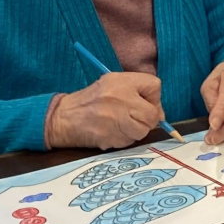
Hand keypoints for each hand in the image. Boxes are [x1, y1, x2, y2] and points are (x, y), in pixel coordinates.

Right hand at [48, 72, 162, 148]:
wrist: (63, 117)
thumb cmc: (91, 100)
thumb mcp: (113, 84)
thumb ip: (138, 92)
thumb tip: (160, 115)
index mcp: (121, 81)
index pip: (154, 86)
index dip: (153, 98)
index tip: (144, 103)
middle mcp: (120, 97)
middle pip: (152, 114)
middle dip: (147, 120)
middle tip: (133, 119)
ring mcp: (115, 118)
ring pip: (143, 130)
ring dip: (136, 131)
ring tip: (120, 125)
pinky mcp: (110, 136)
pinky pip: (129, 141)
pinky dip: (124, 139)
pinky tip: (111, 132)